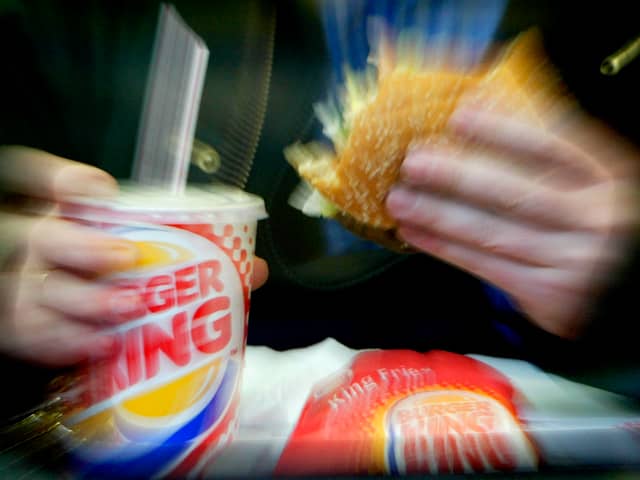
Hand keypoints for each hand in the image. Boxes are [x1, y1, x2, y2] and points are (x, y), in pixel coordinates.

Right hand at [0, 146, 268, 366]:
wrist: (72, 320)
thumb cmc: (118, 281)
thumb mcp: (146, 258)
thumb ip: (198, 257)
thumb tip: (255, 269)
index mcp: (72, 219)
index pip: (52, 182)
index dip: (70, 181)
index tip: (100, 188)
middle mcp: (45, 248)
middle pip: (47, 238)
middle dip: (84, 246)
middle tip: (125, 258)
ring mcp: (33, 287)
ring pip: (44, 290)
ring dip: (85, 301)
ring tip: (128, 308)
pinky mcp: (31, 327)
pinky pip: (39, 335)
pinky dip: (70, 342)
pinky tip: (104, 345)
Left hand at [386, 104, 639, 337]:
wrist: (627, 287)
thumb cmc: (597, 222)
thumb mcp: (593, 181)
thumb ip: (551, 151)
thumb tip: (485, 105)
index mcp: (610, 177)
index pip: (552, 146)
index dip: (502, 130)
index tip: (458, 116)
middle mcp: (597, 219)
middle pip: (514, 193)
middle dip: (455, 176)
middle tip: (412, 162)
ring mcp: (575, 261)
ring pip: (492, 233)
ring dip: (438, 215)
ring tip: (398, 199)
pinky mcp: (551, 295)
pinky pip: (486, 267)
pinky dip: (445, 248)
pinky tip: (416, 232)